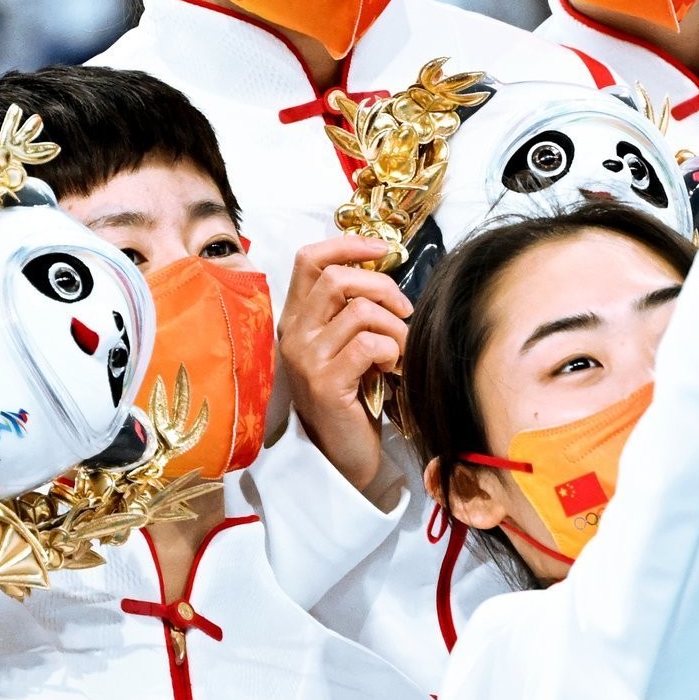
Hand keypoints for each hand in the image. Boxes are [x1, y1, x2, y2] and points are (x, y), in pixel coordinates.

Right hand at [278, 236, 411, 490]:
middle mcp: (294, 334)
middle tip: (404, 311)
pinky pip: (369, 344)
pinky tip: (392, 368)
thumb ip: (352, 311)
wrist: (342, 455)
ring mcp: (306, 358)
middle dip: (383, 286)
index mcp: (297, 318)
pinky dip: (392, 351)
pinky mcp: (324, 383)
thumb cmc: (352, 396)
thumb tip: (387, 275)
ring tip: (399, 350)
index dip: (349, 244)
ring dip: (394, 327)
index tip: (386, 249)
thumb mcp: (346, 345)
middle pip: (338, 278)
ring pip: (360, 311)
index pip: (309, 259)